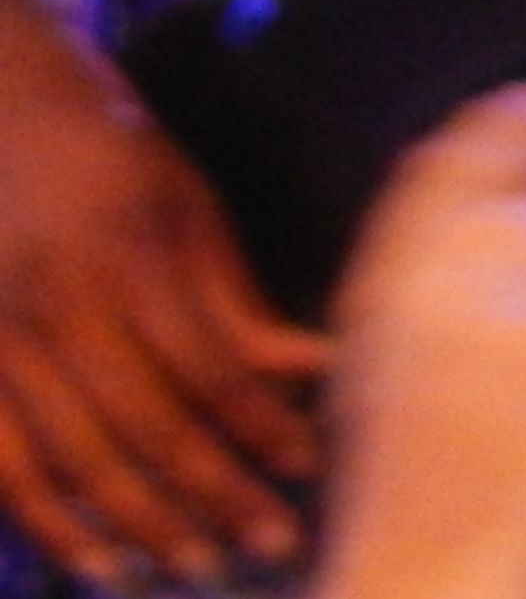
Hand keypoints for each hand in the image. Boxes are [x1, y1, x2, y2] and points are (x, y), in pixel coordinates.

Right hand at [0, 0, 326, 579]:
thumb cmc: (108, 150)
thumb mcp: (186, 203)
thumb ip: (233, 298)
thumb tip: (309, 367)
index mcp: (133, 262)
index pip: (212, 370)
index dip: (263, 431)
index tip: (311, 473)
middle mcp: (62, 310)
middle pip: (148, 427)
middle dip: (214, 495)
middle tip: (269, 549)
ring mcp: (0, 342)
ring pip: (73, 460)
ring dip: (137, 523)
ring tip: (193, 567)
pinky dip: (42, 520)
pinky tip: (89, 559)